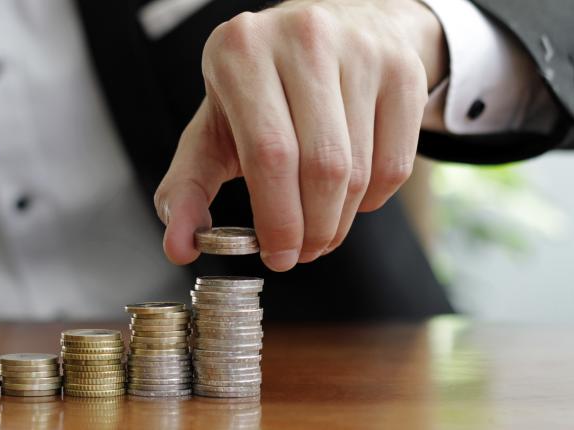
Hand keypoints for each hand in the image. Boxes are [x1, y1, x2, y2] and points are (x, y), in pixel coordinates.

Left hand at [155, 0, 447, 270]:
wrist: (330, 30)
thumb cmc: (263, 91)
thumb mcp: (213, 129)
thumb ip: (188, 188)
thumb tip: (179, 248)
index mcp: (242, 51)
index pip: (270, 154)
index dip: (277, 218)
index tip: (277, 255)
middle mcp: (303, 39)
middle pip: (322, 166)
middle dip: (313, 229)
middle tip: (302, 252)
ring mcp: (361, 50)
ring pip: (359, 171)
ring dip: (340, 221)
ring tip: (321, 228)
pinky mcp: (404, 70)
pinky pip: (396, 164)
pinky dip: (372, 201)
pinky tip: (351, 196)